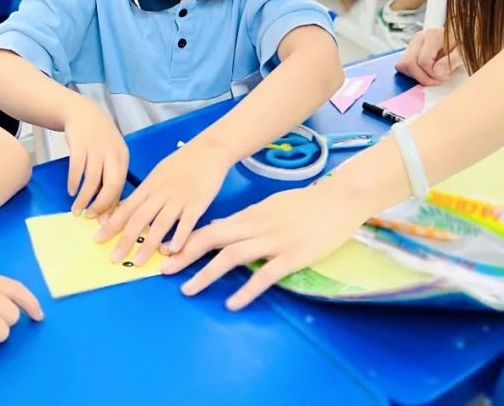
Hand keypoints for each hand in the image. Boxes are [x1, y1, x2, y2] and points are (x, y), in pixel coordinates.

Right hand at [63, 98, 128, 217]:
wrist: (82, 112)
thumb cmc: (98, 139)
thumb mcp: (110, 156)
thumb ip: (109, 179)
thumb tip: (107, 211)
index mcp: (123, 157)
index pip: (121, 187)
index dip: (112, 206)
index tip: (104, 220)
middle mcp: (112, 153)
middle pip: (111, 185)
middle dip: (100, 205)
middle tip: (90, 217)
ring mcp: (96, 148)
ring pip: (92, 180)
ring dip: (84, 198)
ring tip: (77, 209)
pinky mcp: (79, 145)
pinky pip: (77, 169)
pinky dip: (74, 183)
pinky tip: (71, 191)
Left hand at [95, 139, 230, 265]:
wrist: (209, 149)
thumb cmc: (183, 162)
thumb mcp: (158, 173)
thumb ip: (145, 192)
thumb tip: (127, 208)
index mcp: (149, 186)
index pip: (127, 208)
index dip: (112, 224)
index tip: (98, 239)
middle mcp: (161, 193)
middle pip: (140, 218)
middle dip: (125, 240)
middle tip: (114, 258)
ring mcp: (179, 198)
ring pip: (161, 223)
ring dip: (148, 244)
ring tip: (139, 262)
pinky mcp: (198, 202)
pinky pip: (188, 222)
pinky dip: (180, 236)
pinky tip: (173, 250)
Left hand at [161, 182, 363, 309]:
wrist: (339, 199)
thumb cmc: (306, 204)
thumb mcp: (270, 207)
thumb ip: (246, 220)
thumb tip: (221, 230)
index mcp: (250, 215)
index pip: (211, 228)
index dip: (187, 240)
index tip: (167, 252)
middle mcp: (256, 227)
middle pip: (213, 240)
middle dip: (186, 256)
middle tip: (164, 271)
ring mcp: (273, 241)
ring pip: (232, 257)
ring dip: (207, 274)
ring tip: (188, 290)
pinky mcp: (292, 256)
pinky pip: (264, 275)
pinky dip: (246, 290)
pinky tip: (232, 304)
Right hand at [395, 26, 460, 84]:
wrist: (463, 38)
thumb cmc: (464, 44)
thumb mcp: (463, 53)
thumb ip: (450, 62)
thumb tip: (436, 72)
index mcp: (432, 35)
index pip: (423, 61)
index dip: (433, 75)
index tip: (446, 77)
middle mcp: (419, 37)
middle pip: (408, 63)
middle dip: (422, 77)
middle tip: (437, 80)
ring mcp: (413, 43)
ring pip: (402, 64)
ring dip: (415, 75)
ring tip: (432, 76)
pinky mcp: (410, 50)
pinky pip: (403, 65)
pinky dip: (412, 72)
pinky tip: (426, 72)